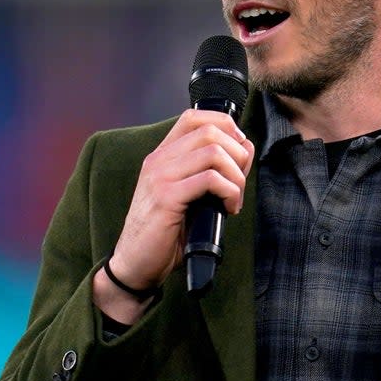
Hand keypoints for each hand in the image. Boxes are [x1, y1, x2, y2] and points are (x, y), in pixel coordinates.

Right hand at [93, 109, 253, 321]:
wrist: (135, 264)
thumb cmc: (165, 232)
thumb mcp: (190, 194)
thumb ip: (212, 170)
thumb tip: (245, 146)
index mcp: (162, 155)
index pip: (193, 117)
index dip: (224, 124)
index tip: (239, 149)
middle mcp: (159, 160)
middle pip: (210, 131)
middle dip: (238, 155)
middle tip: (240, 182)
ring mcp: (160, 177)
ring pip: (213, 152)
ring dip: (236, 175)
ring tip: (234, 198)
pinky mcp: (166, 198)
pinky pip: (209, 180)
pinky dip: (229, 192)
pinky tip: (228, 209)